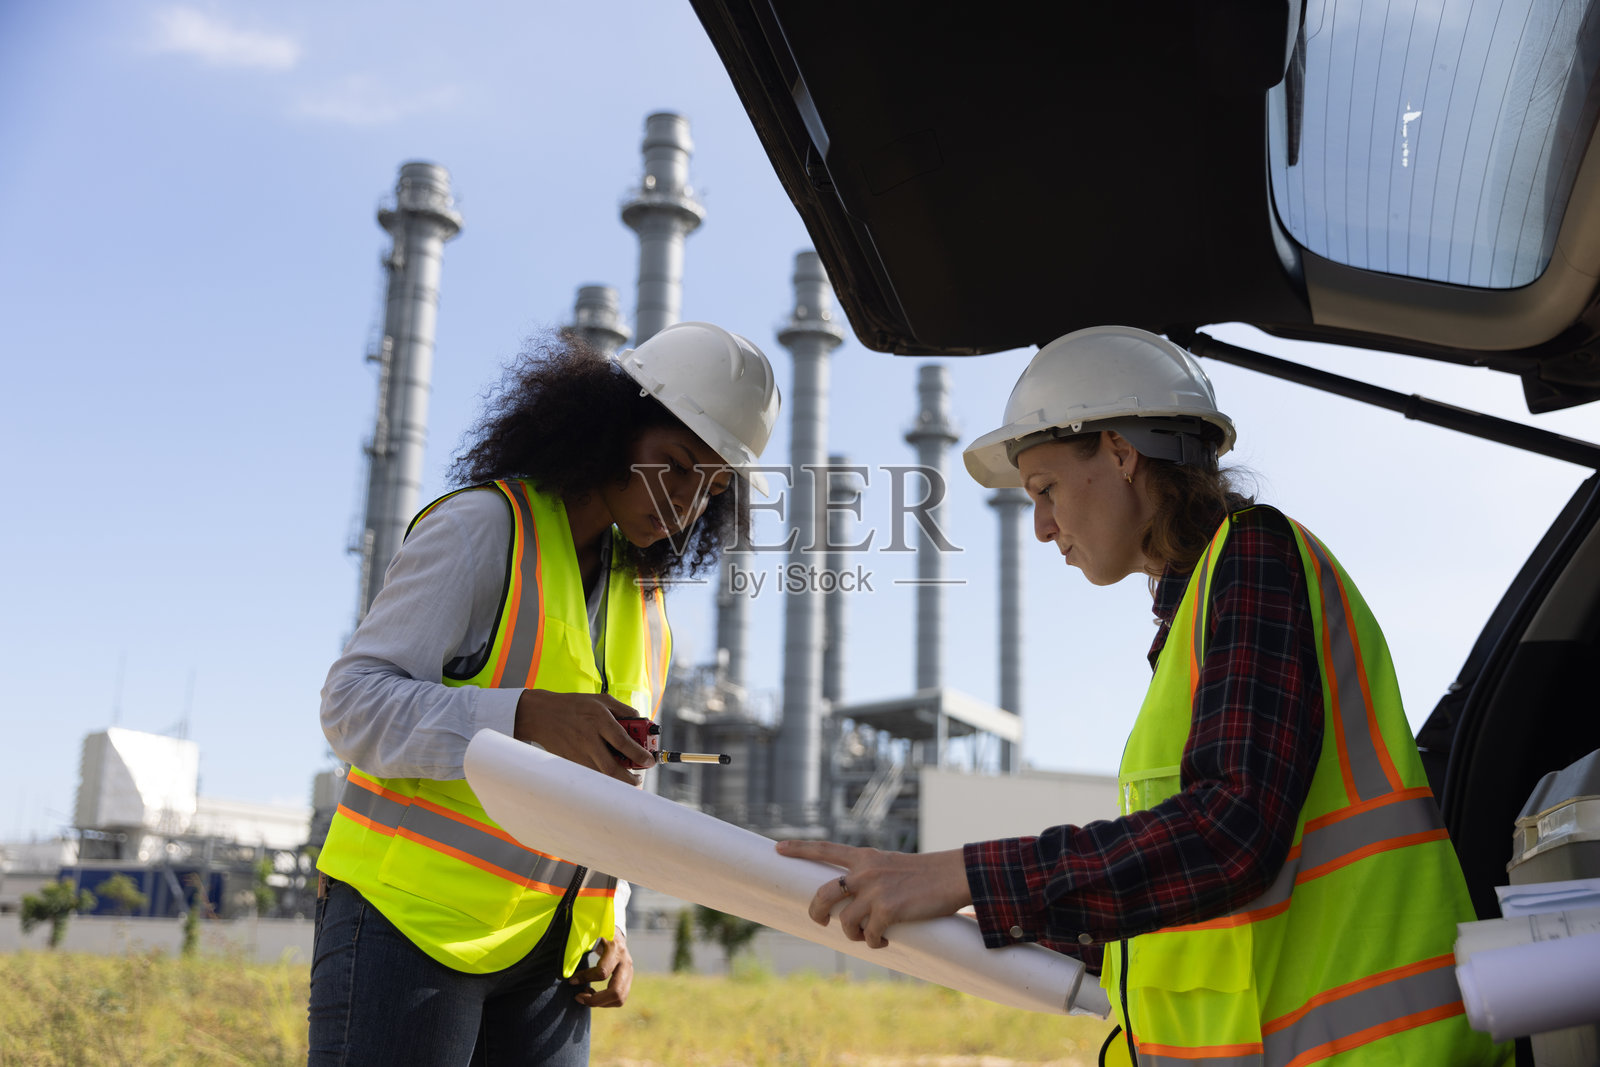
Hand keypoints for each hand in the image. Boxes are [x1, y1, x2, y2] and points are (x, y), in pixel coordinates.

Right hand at [513, 689, 654, 783]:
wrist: (541, 715)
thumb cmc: (574, 705)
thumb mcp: (601, 700)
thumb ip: (623, 709)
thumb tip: (642, 721)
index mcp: (599, 720)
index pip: (624, 742)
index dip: (639, 755)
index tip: (650, 761)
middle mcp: (589, 739)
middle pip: (612, 768)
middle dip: (630, 778)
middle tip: (639, 778)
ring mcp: (579, 753)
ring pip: (602, 775)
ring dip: (618, 779)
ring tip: (628, 776)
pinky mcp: (571, 761)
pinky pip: (591, 773)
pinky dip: (603, 776)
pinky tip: (610, 770)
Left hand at [569, 933, 632, 1007]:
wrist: (615, 933)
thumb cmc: (598, 934)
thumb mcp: (590, 936)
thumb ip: (579, 948)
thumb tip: (566, 971)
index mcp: (615, 949)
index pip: (602, 972)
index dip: (585, 979)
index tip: (571, 981)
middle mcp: (625, 962)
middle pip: (616, 992)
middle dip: (595, 1000)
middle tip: (578, 997)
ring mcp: (629, 972)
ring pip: (619, 998)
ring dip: (600, 1003)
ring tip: (585, 994)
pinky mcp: (628, 980)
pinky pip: (619, 998)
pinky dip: (604, 1001)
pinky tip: (592, 992)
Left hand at [775, 840, 972, 949]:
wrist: (952, 874)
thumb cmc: (926, 874)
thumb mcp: (892, 866)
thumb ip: (870, 876)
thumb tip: (852, 903)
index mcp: (865, 857)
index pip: (825, 850)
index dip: (800, 849)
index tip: (777, 848)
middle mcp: (864, 872)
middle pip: (822, 895)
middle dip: (817, 912)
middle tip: (823, 921)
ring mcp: (874, 891)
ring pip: (845, 922)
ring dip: (854, 935)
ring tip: (868, 936)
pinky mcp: (887, 910)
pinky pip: (870, 935)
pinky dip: (875, 943)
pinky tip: (884, 941)